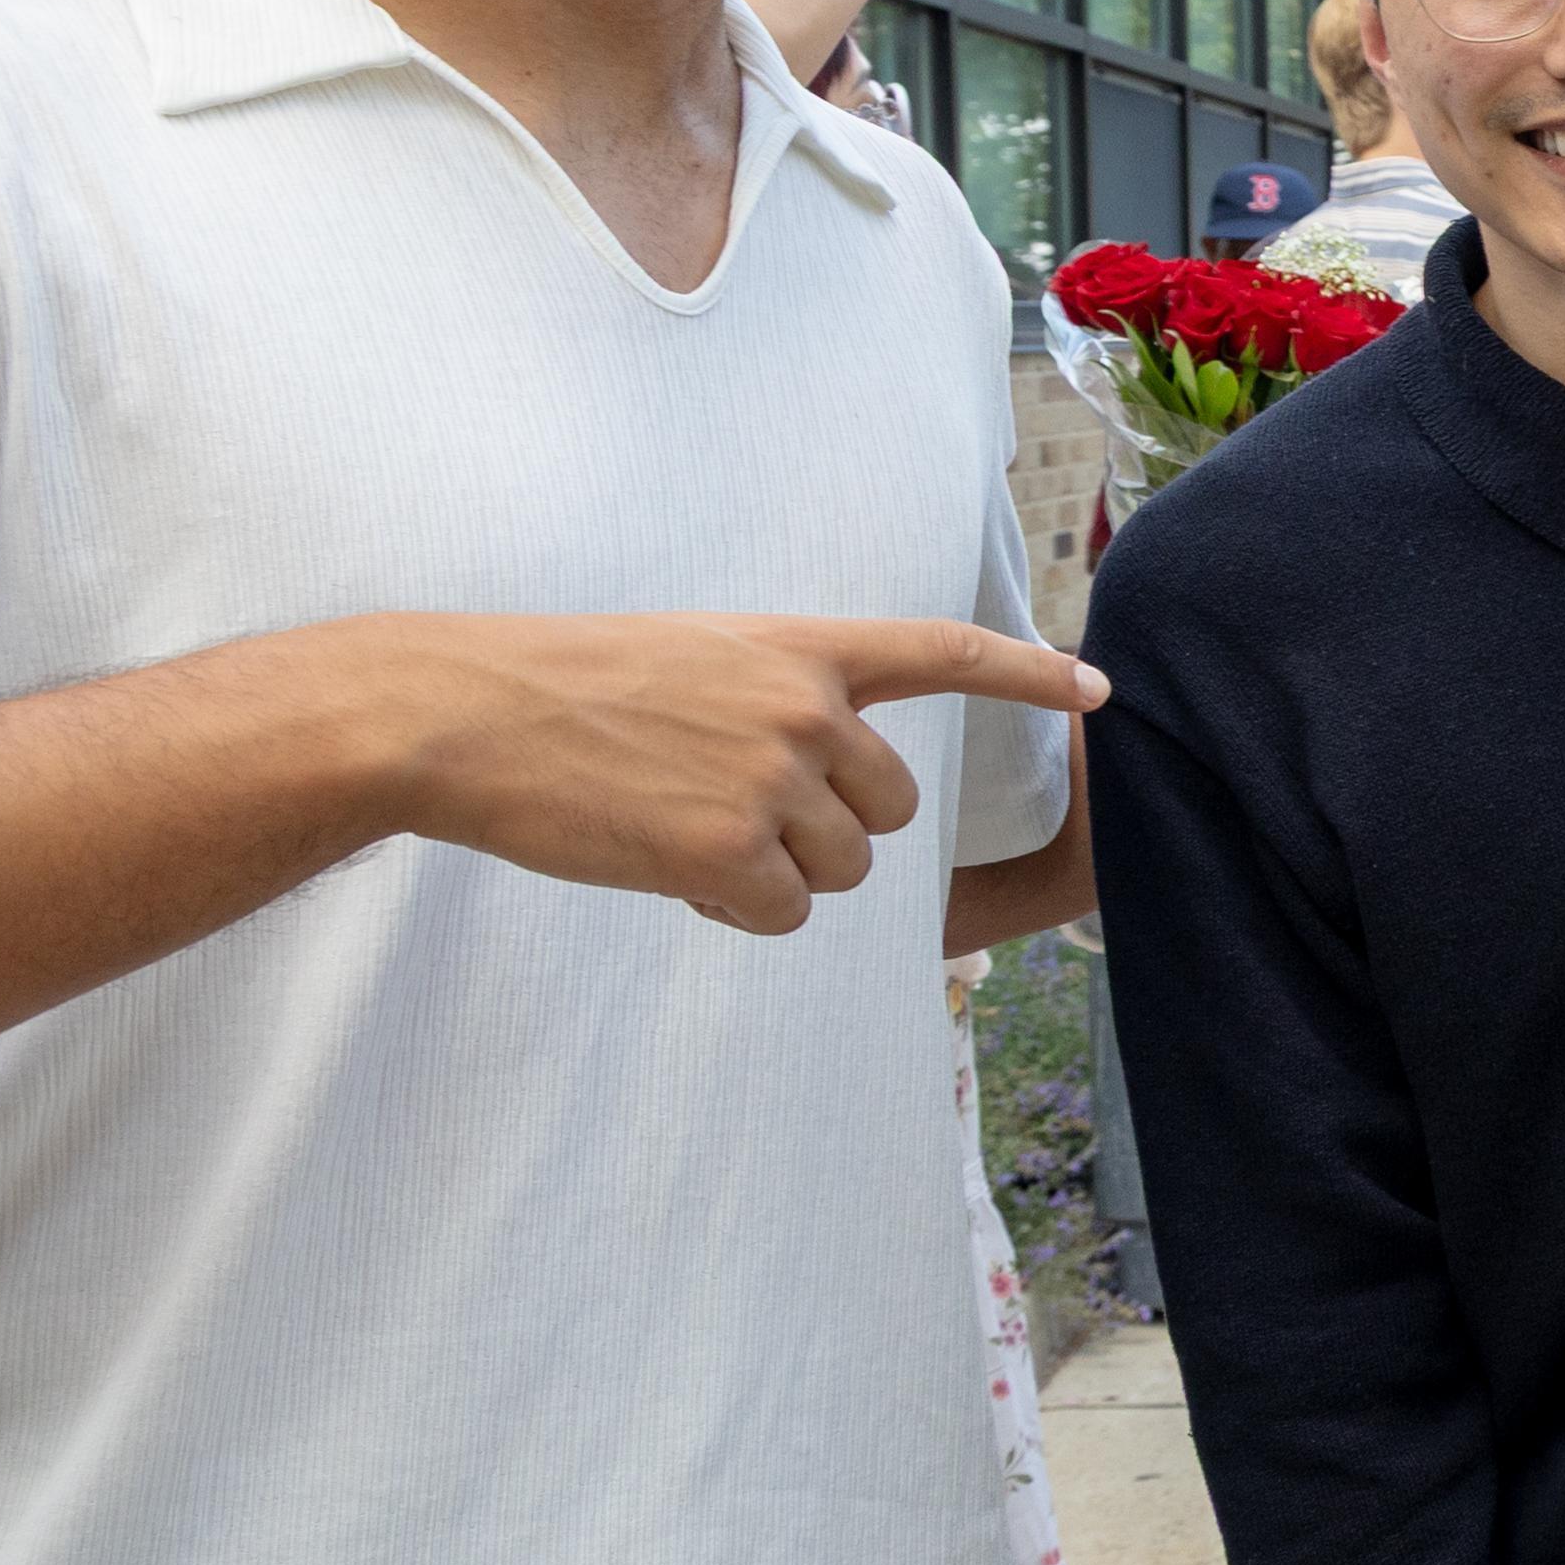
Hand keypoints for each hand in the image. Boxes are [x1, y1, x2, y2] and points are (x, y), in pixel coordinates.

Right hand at [354, 613, 1106, 935]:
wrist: (467, 713)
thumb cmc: (567, 686)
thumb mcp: (697, 658)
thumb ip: (779, 702)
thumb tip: (830, 788)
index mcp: (799, 648)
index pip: (945, 651)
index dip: (1031, 674)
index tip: (1097, 692)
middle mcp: (807, 711)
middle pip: (891, 813)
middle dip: (828, 831)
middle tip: (726, 809)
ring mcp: (772, 783)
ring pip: (841, 873)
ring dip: (774, 874)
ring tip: (680, 827)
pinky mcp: (729, 854)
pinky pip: (781, 916)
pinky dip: (729, 909)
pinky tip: (663, 864)